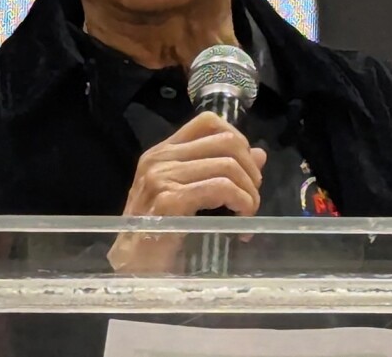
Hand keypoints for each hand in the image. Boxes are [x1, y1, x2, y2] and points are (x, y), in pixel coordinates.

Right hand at [107, 112, 267, 272]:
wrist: (132, 269)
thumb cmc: (158, 236)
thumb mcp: (189, 196)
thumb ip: (220, 171)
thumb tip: (259, 154)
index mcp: (162, 153)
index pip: (208, 122)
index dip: (238, 138)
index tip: (247, 168)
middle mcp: (160, 159)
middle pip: (226, 141)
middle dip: (250, 169)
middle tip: (252, 196)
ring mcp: (162, 178)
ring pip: (228, 165)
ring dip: (249, 191)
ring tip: (247, 212)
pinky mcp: (170, 200)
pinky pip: (222, 188)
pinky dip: (241, 202)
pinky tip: (242, 220)